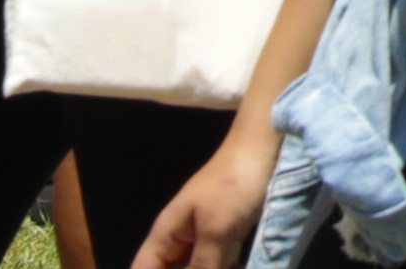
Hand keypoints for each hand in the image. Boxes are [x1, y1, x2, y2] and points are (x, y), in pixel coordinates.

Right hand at [126, 131, 272, 268]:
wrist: (264, 148)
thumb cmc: (233, 185)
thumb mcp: (215, 230)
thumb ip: (202, 266)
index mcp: (166, 235)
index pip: (142, 268)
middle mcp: (179, 239)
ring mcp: (203, 236)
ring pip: (196, 267)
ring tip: (231, 268)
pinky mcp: (225, 234)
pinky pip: (217, 261)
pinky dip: (224, 267)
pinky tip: (238, 267)